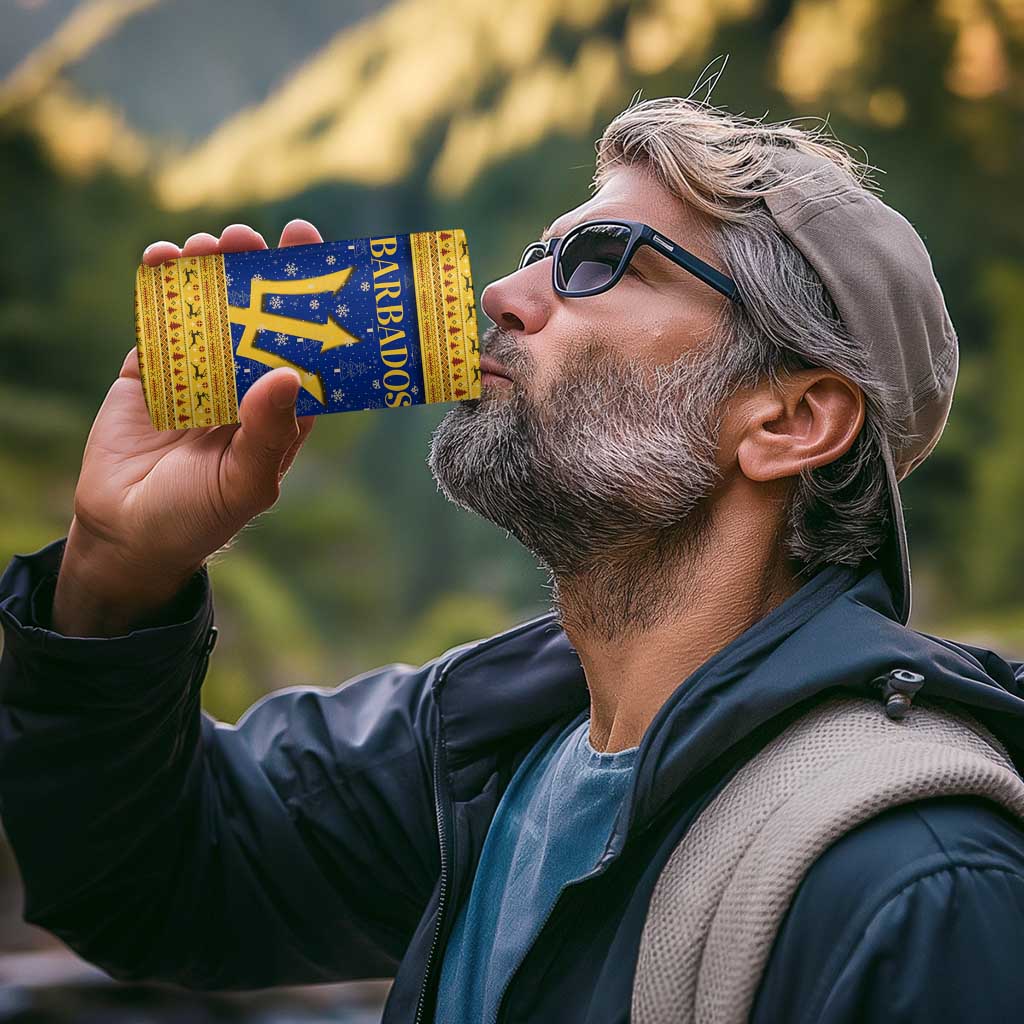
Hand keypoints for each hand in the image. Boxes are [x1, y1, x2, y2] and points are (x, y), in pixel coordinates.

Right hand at [53, 220, 322, 634]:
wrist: (126, 534)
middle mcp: (245, 384)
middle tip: (253, 238)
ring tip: (210, 244)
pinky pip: (160, 321)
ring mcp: (198, 373)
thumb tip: (287, 374)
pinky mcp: (152, 370)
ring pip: (210, 310)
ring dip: (211, 272)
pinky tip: (163, 257)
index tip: (314, 254)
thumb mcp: (244, 483)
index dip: (312, 302)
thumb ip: (268, 432)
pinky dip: (160, 287)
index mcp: (281, 409)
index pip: (305, 346)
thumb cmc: (200, 517)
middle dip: (258, 274)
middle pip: (258, 317)